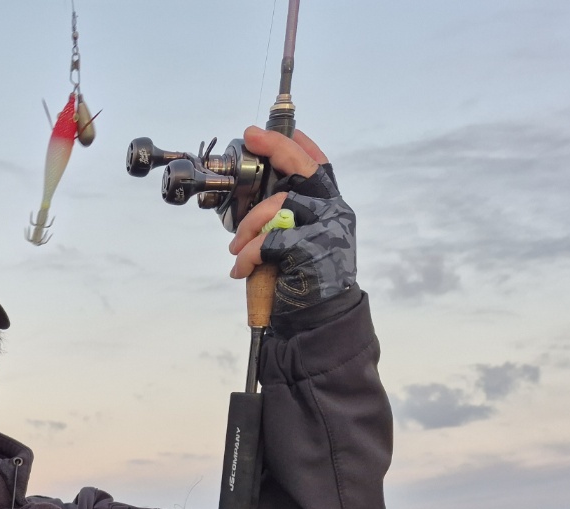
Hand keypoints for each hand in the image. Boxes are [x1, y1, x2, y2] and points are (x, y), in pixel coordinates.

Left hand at [226, 128, 356, 313]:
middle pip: (304, 169)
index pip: (320, 166)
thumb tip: (254, 197)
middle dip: (277, 148)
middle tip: (252, 137)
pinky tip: (239, 270)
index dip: (301, 144)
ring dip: (248, 226)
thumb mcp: (298, 242)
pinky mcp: (311, 251)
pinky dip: (247, 255)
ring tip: (235, 248)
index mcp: (331, 207)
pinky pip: (268, 242)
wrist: (318, 319)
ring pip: (278, 206)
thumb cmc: (302, 280)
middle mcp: (334, 212)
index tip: (278, 128)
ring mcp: (326, 230)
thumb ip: (286, 218)